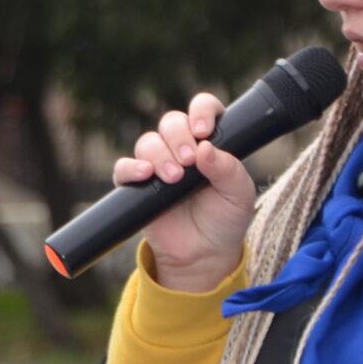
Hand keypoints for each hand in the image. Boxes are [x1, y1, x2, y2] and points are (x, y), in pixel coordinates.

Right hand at [113, 93, 257, 290]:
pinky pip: (123, 167)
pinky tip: (145, 175)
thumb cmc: (225, 219)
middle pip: (171, 122)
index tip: (204, 130)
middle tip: (189, 162)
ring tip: (174, 178)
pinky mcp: (136, 186)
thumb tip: (205, 147)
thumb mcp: (239, 194)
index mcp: (209, 142)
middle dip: (179, 137)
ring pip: (148, 141)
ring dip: (160, 155)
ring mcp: (157, 164)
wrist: (204, 254)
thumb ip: (228, 169)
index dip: (201, 111)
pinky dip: (131, 168)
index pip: (202, 108)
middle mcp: (182, 147)